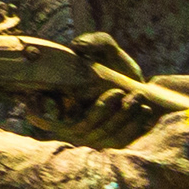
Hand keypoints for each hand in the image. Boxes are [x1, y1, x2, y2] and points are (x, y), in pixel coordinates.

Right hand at [18, 30, 165, 146]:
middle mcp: (71, 125)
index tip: (52, 103)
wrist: (141, 91)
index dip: (41, 114)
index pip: (42, 117)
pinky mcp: (109, 146)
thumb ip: (97, 42)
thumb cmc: (117, 67)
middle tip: (119, 92)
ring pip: (101, 136)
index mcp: (62, 102)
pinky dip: (134, 127)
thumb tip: (77, 47)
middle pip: (80, 128)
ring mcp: (90, 139)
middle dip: (102, 111)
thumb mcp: (108, 50)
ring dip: (122, 118)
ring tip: (138, 96)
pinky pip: (119, 143)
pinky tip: (146, 110)